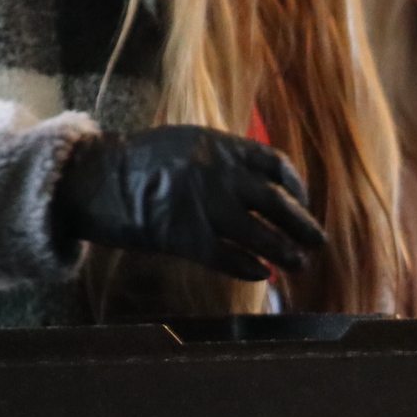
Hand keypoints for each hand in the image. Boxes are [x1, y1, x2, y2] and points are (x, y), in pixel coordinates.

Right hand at [53, 126, 325, 280]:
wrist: (99, 178)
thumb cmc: (145, 162)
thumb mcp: (190, 142)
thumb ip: (227, 158)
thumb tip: (268, 183)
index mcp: (220, 147)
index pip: (275, 164)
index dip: (297, 187)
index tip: (304, 203)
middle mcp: (218, 175)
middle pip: (276, 204)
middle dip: (302, 226)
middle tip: (317, 243)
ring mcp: (203, 206)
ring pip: (260, 235)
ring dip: (284, 252)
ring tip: (299, 265)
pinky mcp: (185, 237)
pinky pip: (229, 257)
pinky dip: (249, 268)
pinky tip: (263, 274)